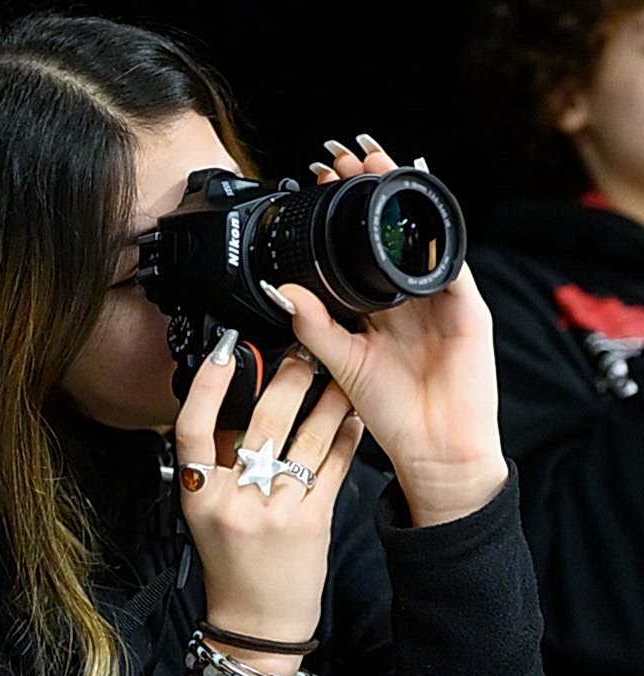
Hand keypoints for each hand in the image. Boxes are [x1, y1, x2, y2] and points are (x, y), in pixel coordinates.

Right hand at [175, 330, 363, 675]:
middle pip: (263, 423)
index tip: (226, 347)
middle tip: (303, 352)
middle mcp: (234, 501)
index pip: (194, 428)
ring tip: (339, 376)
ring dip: (327, 400)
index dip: (208, 384)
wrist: (257, 620)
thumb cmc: (230, 560)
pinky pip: (333, 466)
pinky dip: (345, 438)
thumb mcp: (205, 510)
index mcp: (198, 495)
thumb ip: (215, 461)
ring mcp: (274, 511)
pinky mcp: (311, 521)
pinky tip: (351, 420)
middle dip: (289, 379)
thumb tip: (234, 400)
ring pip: (306, 438)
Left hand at [292, 135, 507, 526]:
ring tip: (382, 165)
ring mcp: (437, 299)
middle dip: (371, 189)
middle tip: (347, 156)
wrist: (434, 449)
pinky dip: (439, 238)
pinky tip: (422, 211)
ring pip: (421, 236)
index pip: (355, 246)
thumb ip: (314, 325)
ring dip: (403, 199)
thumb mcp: (342, 362)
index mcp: (375, 306)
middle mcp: (405, 296)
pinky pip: (453, 265)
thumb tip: (281, 290)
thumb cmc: (390, 412)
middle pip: (388, 229)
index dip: (340, 211)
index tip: (317, 179)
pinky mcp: (466, 309)